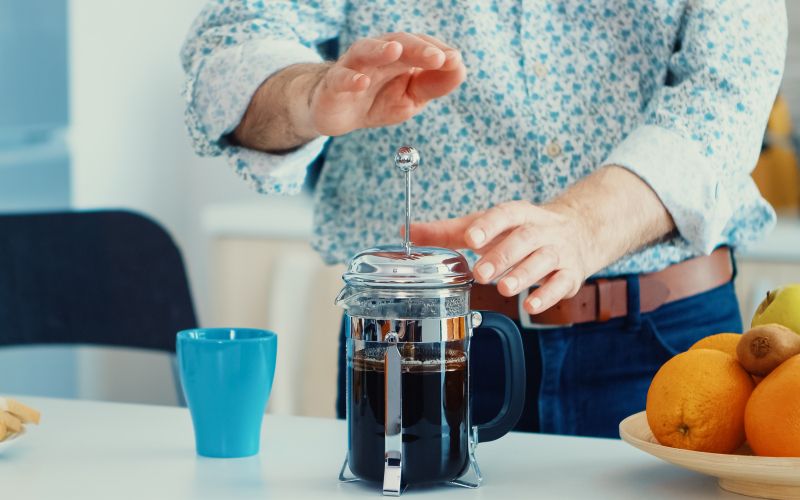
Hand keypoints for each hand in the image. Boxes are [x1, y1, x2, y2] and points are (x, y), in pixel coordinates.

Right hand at [307, 33, 465, 136]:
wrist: (339, 114)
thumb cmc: (379, 100)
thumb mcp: (412, 97)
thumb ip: (435, 84)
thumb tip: (460, 67)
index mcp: (400, 55)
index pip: (421, 45)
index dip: (437, 50)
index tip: (455, 60)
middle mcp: (376, 54)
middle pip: (398, 43)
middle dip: (418, 48)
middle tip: (438, 57)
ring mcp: (353, 67)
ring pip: (365, 51)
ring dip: (380, 50)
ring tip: (395, 50)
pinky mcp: (333, 86)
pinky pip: (340, 78)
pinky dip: (351, 79)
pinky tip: (362, 82)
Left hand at [411, 201, 595, 314]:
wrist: (579, 231)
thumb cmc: (520, 230)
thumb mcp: (487, 225)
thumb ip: (448, 231)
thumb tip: (407, 231)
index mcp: (519, 214)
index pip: (504, 215)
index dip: (488, 225)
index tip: (471, 238)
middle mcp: (541, 230)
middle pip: (524, 239)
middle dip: (503, 255)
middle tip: (481, 273)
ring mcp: (558, 252)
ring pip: (544, 261)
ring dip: (524, 275)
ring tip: (503, 288)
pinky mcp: (570, 274)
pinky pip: (561, 284)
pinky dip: (547, 296)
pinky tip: (530, 306)